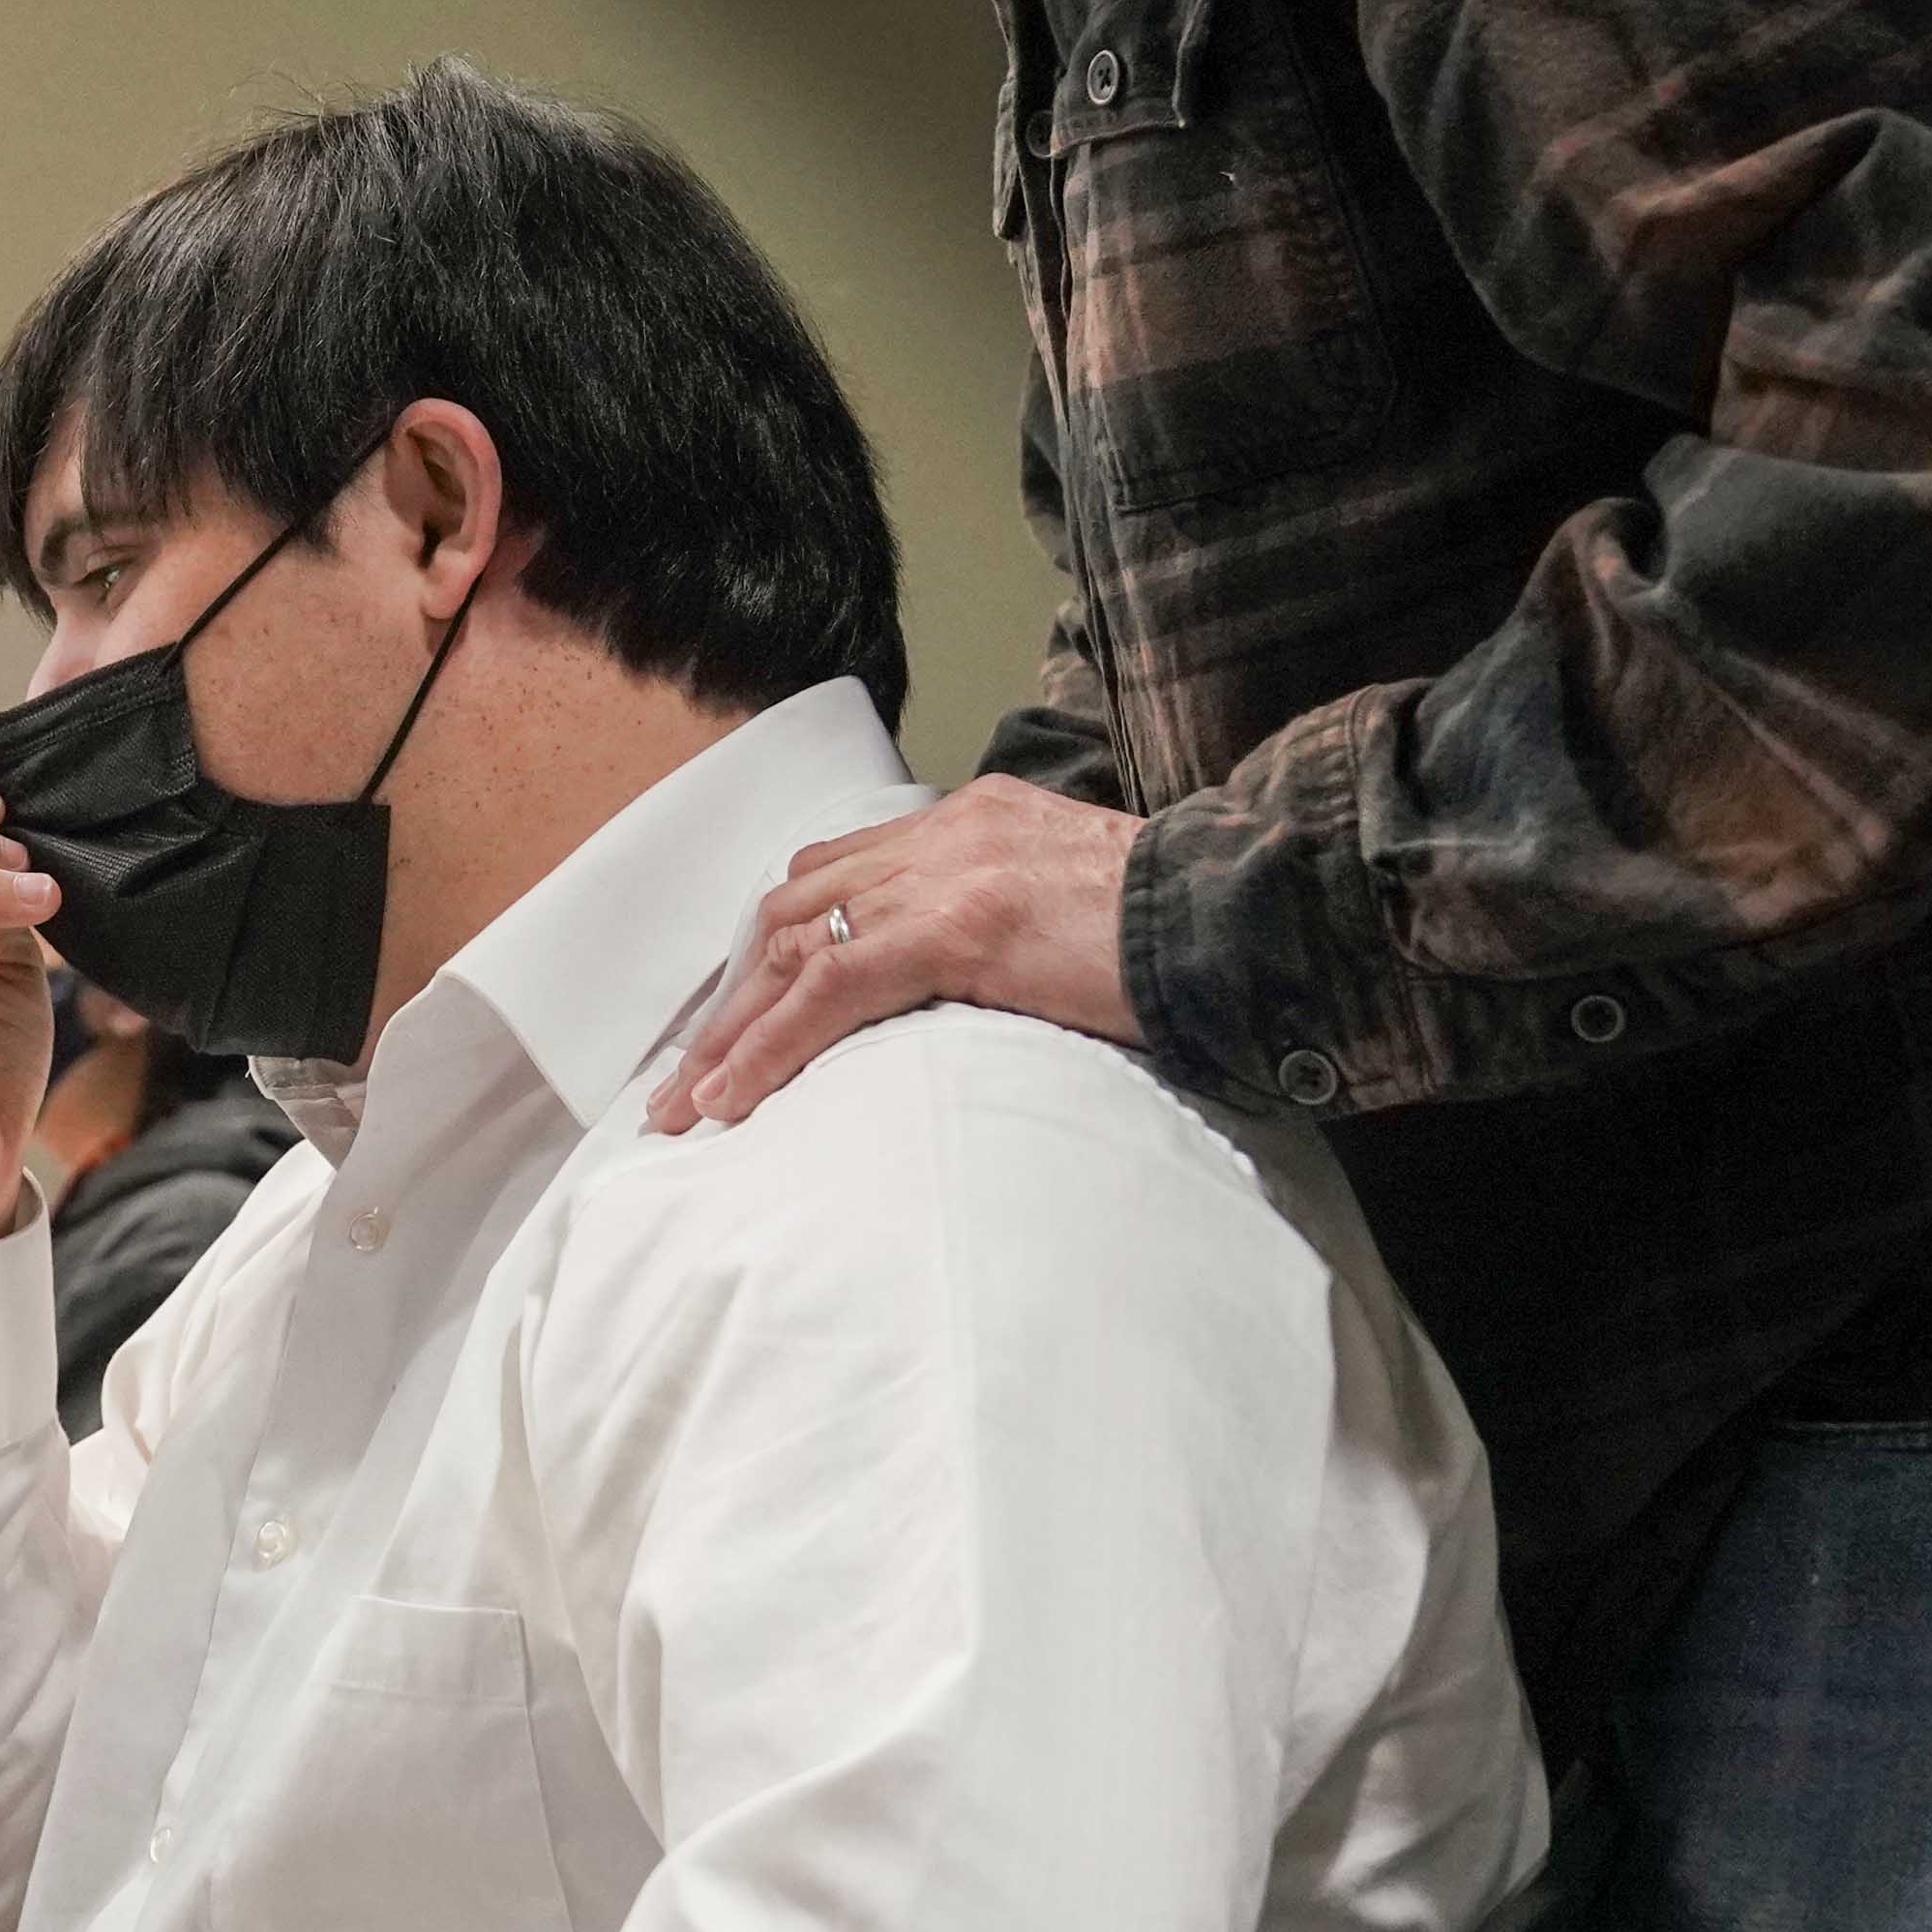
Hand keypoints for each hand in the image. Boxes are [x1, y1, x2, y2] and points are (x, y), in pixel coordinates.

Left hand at [656, 778, 1147, 1132]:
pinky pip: (829, 993)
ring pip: (793, 953)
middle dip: (734, 997)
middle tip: (688, 1074)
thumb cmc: (1185, 930)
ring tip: (684, 1111)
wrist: (1247, 915)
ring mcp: (946, 876)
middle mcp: (944, 834)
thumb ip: (1013, 920)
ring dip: (731, 1036)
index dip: (777, 947)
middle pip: (795, 911)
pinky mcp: (957, 929)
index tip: (741, 1009)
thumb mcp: (1079, 904)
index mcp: (973, 820)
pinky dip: (769, 1050)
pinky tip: (732, 1101)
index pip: (837, 873)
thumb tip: (981, 979)